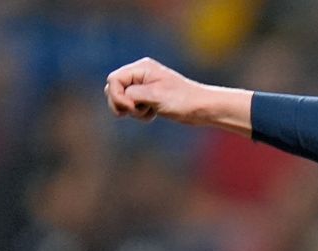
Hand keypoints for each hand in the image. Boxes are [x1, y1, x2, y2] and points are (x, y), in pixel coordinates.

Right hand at [105, 58, 253, 133]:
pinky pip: (134, 106)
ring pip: (123, 99)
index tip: (132, 108)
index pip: (113, 80)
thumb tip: (119, 97)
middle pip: (115, 89)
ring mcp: (145, 86)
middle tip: (138, 111)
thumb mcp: (153, 96)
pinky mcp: (150, 97)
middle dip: (122, 103)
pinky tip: (153, 114)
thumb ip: (131, 94)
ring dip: (132, 110)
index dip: (117, 96)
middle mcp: (141, 74)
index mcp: (142, 68)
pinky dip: (140, 113)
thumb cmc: (182, 100)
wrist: (203, 108)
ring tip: (149, 112)